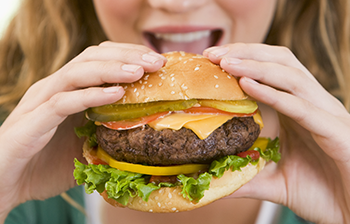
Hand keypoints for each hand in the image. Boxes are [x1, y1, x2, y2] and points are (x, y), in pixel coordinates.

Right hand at [0, 41, 166, 220]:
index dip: (130, 55)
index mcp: (70, 89)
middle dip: (127, 55)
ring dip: (112, 69)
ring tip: (140, 72)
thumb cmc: (47, 163)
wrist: (7, 184)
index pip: (102, 58)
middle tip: (157, 62)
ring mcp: (43, 101)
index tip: (158, 62)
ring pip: (78, 72)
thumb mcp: (86, 145)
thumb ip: (108, 134)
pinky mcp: (33, 121)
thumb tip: (145, 134)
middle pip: (92, 56)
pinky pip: (63, 102)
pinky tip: (116, 94)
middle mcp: (56, 88)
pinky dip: (91, 96)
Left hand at [204, 43, 349, 223]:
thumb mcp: (272, 179)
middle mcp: (312, 104)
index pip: (269, 70)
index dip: (242, 59)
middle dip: (245, 53)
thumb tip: (210, 174)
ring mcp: (325, 114)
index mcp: (298, 108)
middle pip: (280, 61)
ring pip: (291, 76)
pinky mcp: (335, 131)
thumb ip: (244, 173)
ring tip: (225, 62)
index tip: (210, 59)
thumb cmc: (318, 193)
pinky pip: (301, 106)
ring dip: (255, 65)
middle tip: (212, 53)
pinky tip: (247, 85)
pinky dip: (273, 94)